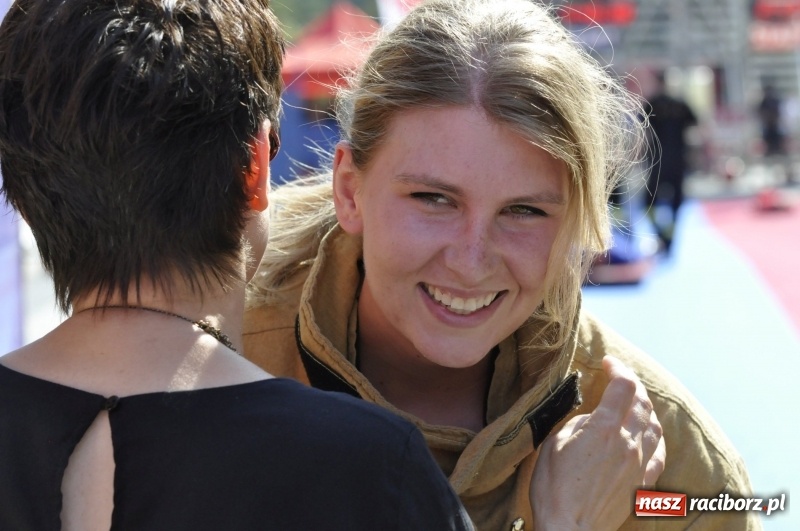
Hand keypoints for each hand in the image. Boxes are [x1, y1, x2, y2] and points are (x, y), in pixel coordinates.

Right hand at [530, 355, 664, 529]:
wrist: (570, 530)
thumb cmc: (554, 489)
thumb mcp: (553, 445)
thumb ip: (576, 424)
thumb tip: (591, 418)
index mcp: (604, 428)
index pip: (623, 386)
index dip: (618, 368)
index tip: (607, 362)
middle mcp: (628, 442)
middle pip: (642, 402)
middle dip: (632, 385)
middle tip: (619, 379)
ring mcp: (639, 464)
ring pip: (654, 425)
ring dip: (646, 408)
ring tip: (634, 403)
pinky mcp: (641, 483)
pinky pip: (659, 453)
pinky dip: (656, 436)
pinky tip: (649, 434)